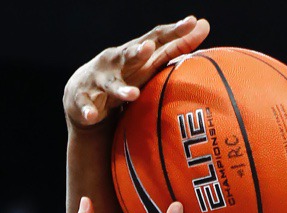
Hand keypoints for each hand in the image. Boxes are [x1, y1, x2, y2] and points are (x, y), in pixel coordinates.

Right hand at [64, 16, 210, 129]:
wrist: (81, 94)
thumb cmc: (125, 76)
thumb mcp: (149, 64)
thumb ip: (175, 48)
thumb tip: (205, 25)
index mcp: (134, 52)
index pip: (156, 38)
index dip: (173, 32)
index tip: (192, 23)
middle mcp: (116, 61)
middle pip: (129, 55)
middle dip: (138, 52)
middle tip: (149, 48)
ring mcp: (98, 80)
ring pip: (110, 84)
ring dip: (120, 89)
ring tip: (133, 95)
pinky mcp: (82, 99)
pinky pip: (86, 105)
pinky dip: (88, 111)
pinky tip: (92, 116)